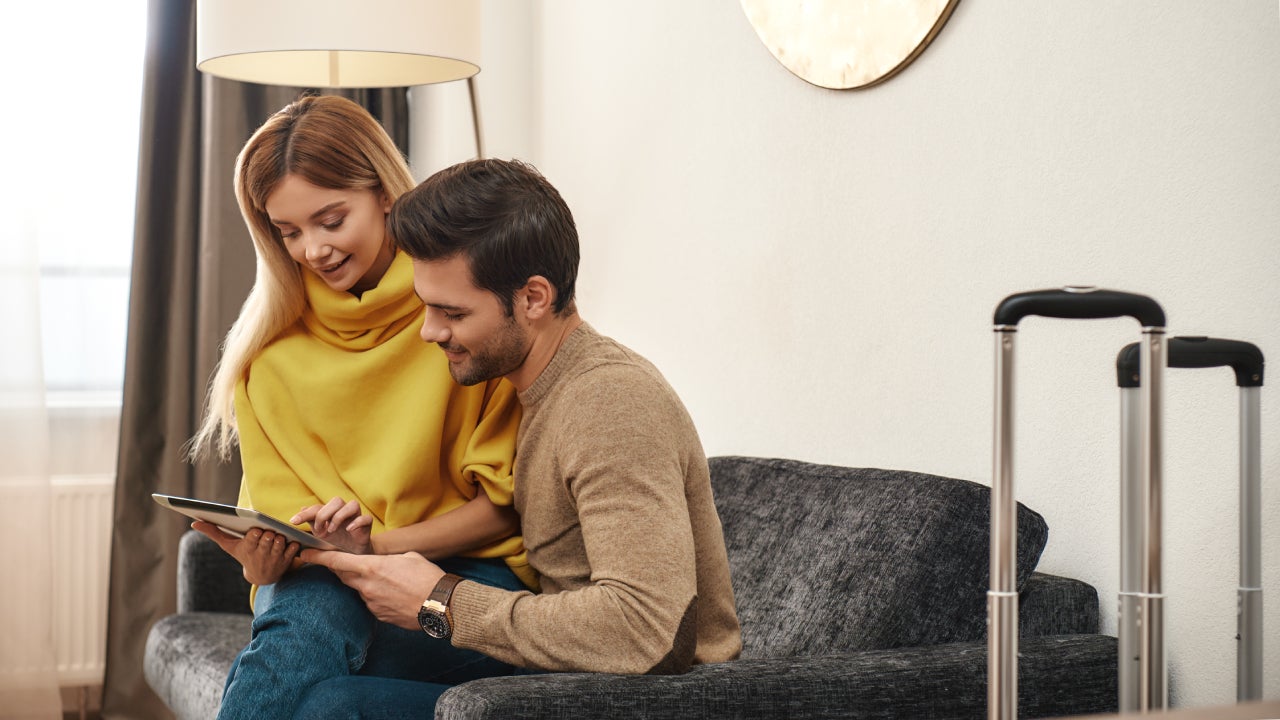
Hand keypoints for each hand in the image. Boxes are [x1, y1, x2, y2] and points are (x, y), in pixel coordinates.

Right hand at [191, 520, 299, 585]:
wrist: (262, 576)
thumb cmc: (243, 554)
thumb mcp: (229, 545)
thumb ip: (213, 532)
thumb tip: (194, 523)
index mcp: (247, 549)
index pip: (252, 538)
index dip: (256, 533)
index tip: (256, 529)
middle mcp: (260, 555)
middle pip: (267, 539)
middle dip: (268, 533)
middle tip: (269, 531)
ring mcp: (274, 558)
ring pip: (280, 543)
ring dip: (280, 538)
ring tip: (278, 534)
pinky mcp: (287, 560)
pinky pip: (293, 549)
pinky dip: (293, 544)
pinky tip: (292, 540)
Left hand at [292, 497, 372, 553]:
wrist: (352, 555)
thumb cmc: (336, 542)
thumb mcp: (320, 534)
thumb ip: (312, 522)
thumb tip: (302, 508)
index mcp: (331, 512)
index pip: (317, 507)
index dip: (305, 513)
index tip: (294, 521)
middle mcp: (344, 511)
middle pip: (336, 501)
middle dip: (324, 514)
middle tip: (318, 530)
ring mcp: (356, 517)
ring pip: (352, 505)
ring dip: (340, 516)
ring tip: (332, 530)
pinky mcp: (367, 525)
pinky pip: (366, 518)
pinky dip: (357, 522)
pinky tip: (348, 530)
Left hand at [300, 548, 444, 630]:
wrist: (440, 606)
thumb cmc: (427, 577)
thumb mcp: (409, 557)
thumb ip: (390, 559)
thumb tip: (386, 564)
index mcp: (372, 567)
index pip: (337, 561)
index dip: (318, 557)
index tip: (304, 553)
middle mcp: (367, 586)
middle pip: (344, 576)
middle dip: (341, 569)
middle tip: (344, 562)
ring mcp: (372, 603)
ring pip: (360, 590)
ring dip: (366, 584)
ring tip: (389, 581)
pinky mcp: (379, 615)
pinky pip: (372, 602)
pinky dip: (378, 596)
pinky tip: (395, 595)